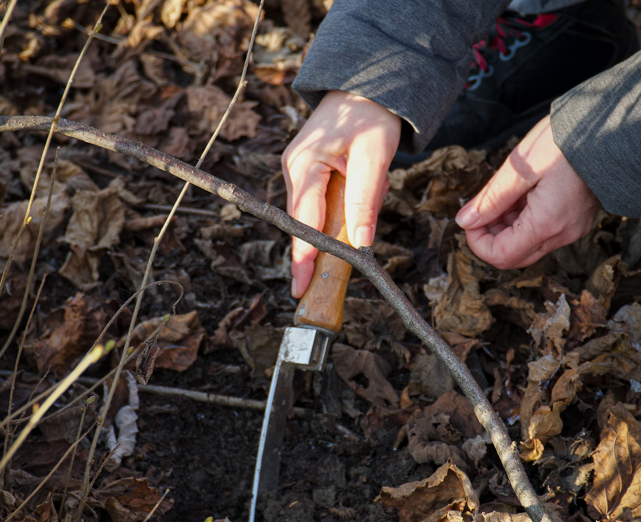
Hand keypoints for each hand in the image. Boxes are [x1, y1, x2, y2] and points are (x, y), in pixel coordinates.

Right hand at [282, 90, 400, 297]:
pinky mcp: (309, 174)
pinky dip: (337, 214)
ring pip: (313, 217)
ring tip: (358, 213)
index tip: (301, 286)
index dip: (304, 257)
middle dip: (314, 251)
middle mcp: (294, 171)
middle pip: (302, 224)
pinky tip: (355, 203)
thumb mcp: (374, 155)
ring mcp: (299, 173)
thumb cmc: (371, 115)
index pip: (303, 222)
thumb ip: (364, 200)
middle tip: (313, 285)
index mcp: (304, 166)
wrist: (366, 87)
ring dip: (335, 227)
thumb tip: (360, 243)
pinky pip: (320, 205)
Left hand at [455, 116, 601, 269]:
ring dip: (506, 226)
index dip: (477, 243)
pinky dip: (523, 218)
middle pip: (514, 255)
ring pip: (526, 243)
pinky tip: (520, 194)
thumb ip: (490, 199)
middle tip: (484, 208)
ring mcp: (572, 227)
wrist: (611, 123)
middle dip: (490, 235)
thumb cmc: (567, 140)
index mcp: (547, 224)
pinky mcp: (575, 218)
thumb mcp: (520, 167)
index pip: (501, 256)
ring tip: (504, 194)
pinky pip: (542, 230)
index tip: (470, 220)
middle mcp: (563, 233)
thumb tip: (465, 221)